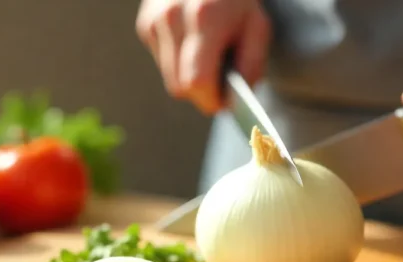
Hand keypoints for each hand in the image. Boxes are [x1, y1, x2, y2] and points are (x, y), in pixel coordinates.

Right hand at [135, 0, 270, 114]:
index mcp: (204, 19)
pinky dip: (178, 62)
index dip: (211, 100)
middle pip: (179, 87)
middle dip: (201, 94)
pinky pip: (162, 63)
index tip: (224, 102)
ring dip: (189, 78)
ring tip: (207, 54)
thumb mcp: (257, 25)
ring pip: (169, 79)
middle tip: (220, 84)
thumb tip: (231, 102)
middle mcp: (172, 19)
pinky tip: (192, 41)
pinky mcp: (145, 24)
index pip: (197, 82)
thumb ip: (250, 65)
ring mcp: (154, 21)